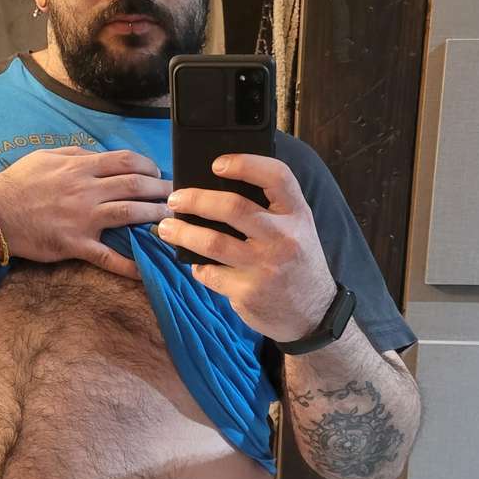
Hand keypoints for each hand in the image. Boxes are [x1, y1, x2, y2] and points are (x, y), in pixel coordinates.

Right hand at [0, 146, 173, 280]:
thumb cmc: (19, 183)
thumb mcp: (46, 156)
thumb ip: (76, 154)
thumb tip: (99, 155)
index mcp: (80, 167)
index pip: (125, 161)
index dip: (148, 166)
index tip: (158, 174)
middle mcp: (86, 190)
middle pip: (134, 185)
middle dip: (161, 189)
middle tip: (176, 197)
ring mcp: (83, 218)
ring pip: (129, 213)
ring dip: (154, 216)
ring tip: (172, 221)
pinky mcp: (76, 244)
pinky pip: (107, 256)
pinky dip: (128, 265)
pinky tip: (146, 270)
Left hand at [156, 154, 336, 340]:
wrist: (313, 314)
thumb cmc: (297, 264)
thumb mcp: (298, 230)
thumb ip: (271, 210)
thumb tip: (216, 191)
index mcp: (297, 215)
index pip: (276, 177)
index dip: (245, 164)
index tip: (217, 164)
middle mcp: (283, 238)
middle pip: (232, 207)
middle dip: (195, 199)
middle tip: (175, 199)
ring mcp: (264, 267)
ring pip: (212, 242)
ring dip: (182, 232)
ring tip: (166, 228)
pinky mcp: (247, 293)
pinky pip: (210, 274)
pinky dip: (198, 267)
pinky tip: (196, 263)